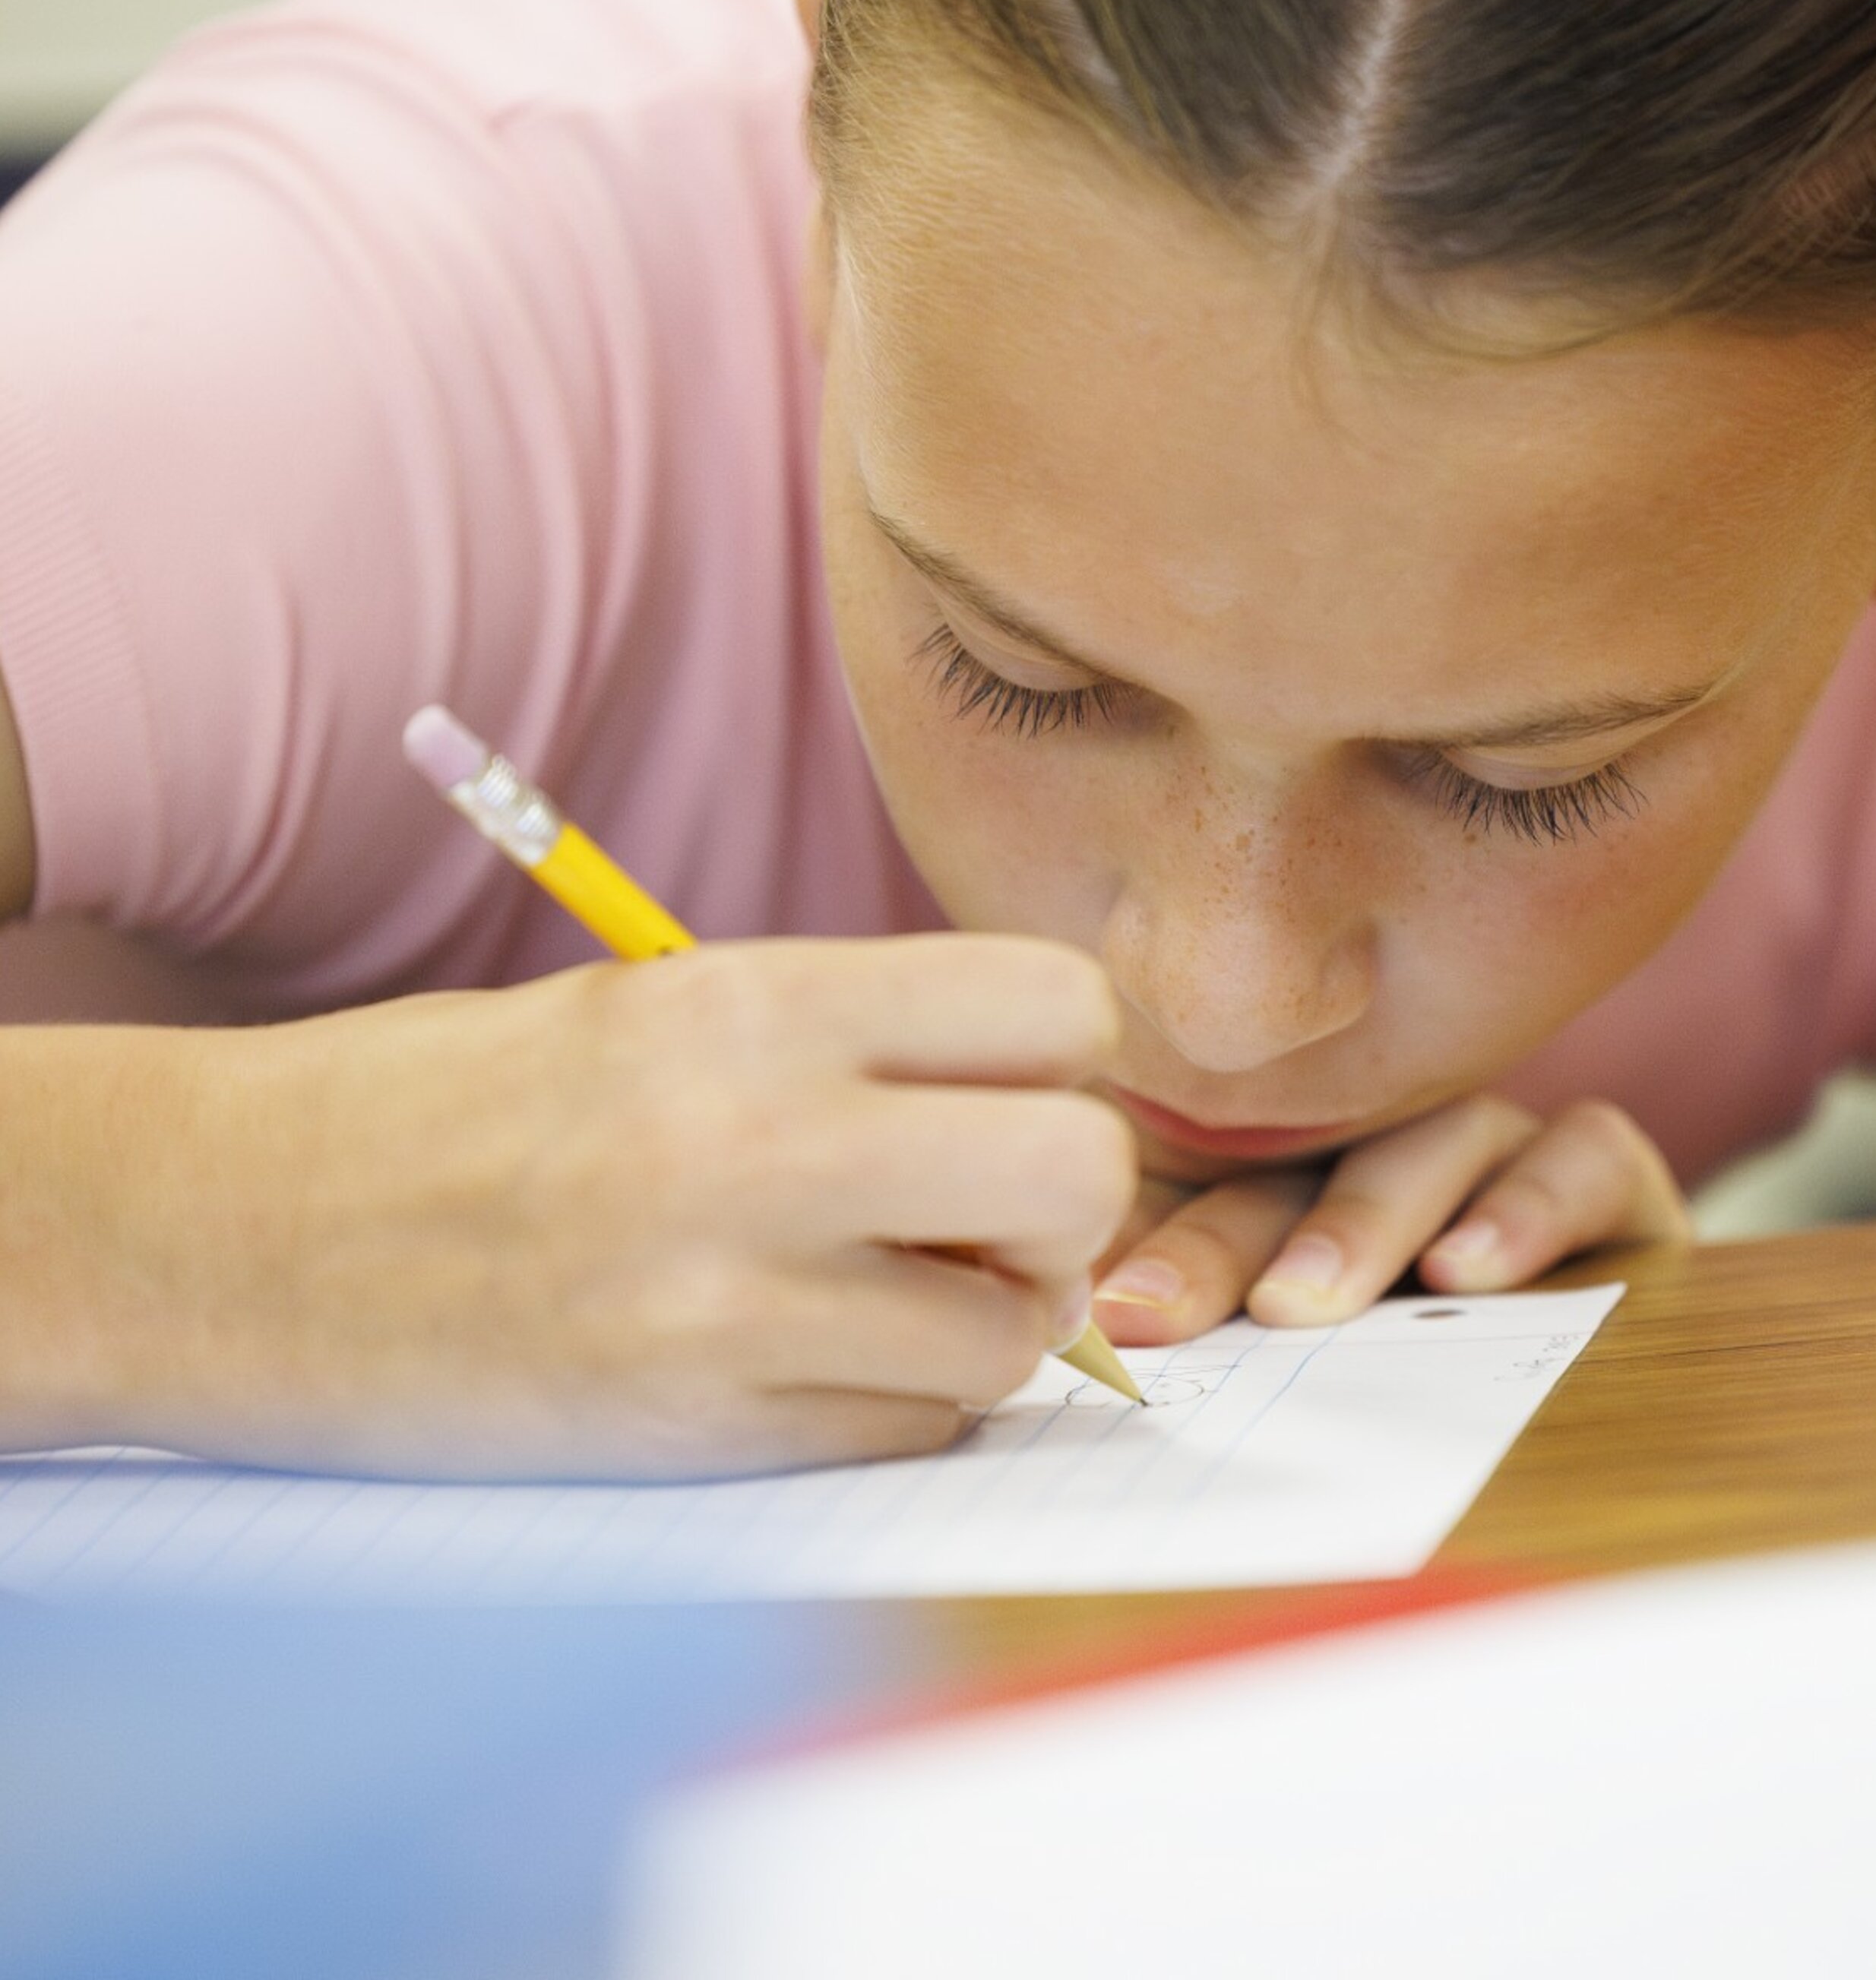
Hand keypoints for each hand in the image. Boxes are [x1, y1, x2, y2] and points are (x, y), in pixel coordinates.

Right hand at [0, 937, 1136, 1478]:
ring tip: (877, 1300)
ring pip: (1012, 1338)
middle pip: (1079, 1172)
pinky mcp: (696, 1435)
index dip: (1069, 1060)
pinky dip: (890, 1411)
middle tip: (986, 1221)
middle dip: (1066, 1211)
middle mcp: (758, 1141)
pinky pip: (910, 1432)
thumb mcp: (660, 1011)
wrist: (234, 1237)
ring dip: (979, 1332)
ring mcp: (727, 1303)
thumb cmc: (463, 1109)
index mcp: (752, 1002)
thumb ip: (856, 1051)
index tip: (1013, 1094)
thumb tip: (1049, 1120)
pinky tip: (795, 1366)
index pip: (1058, 1005)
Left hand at [1088, 1094, 1686, 1343]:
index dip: (1141, 1244)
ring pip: (1425, 1146)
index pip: (1196, 1183)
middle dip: (1220, 1244)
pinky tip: (1470, 1268)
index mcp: (1280, 1170)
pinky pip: (1580, 1153)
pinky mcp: (1604, 1172)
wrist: (1605, 1389)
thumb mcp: (1279, 1367)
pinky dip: (1529, 1203)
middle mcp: (1382, 1141)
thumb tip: (1067, 1366)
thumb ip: (1186, 1337)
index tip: (1094, 1318)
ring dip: (1359, 1222)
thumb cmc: (1403, 1376)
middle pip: (1293, 1167)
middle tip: (1161, 1311)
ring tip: (1306, 1301)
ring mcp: (1492, 1149)